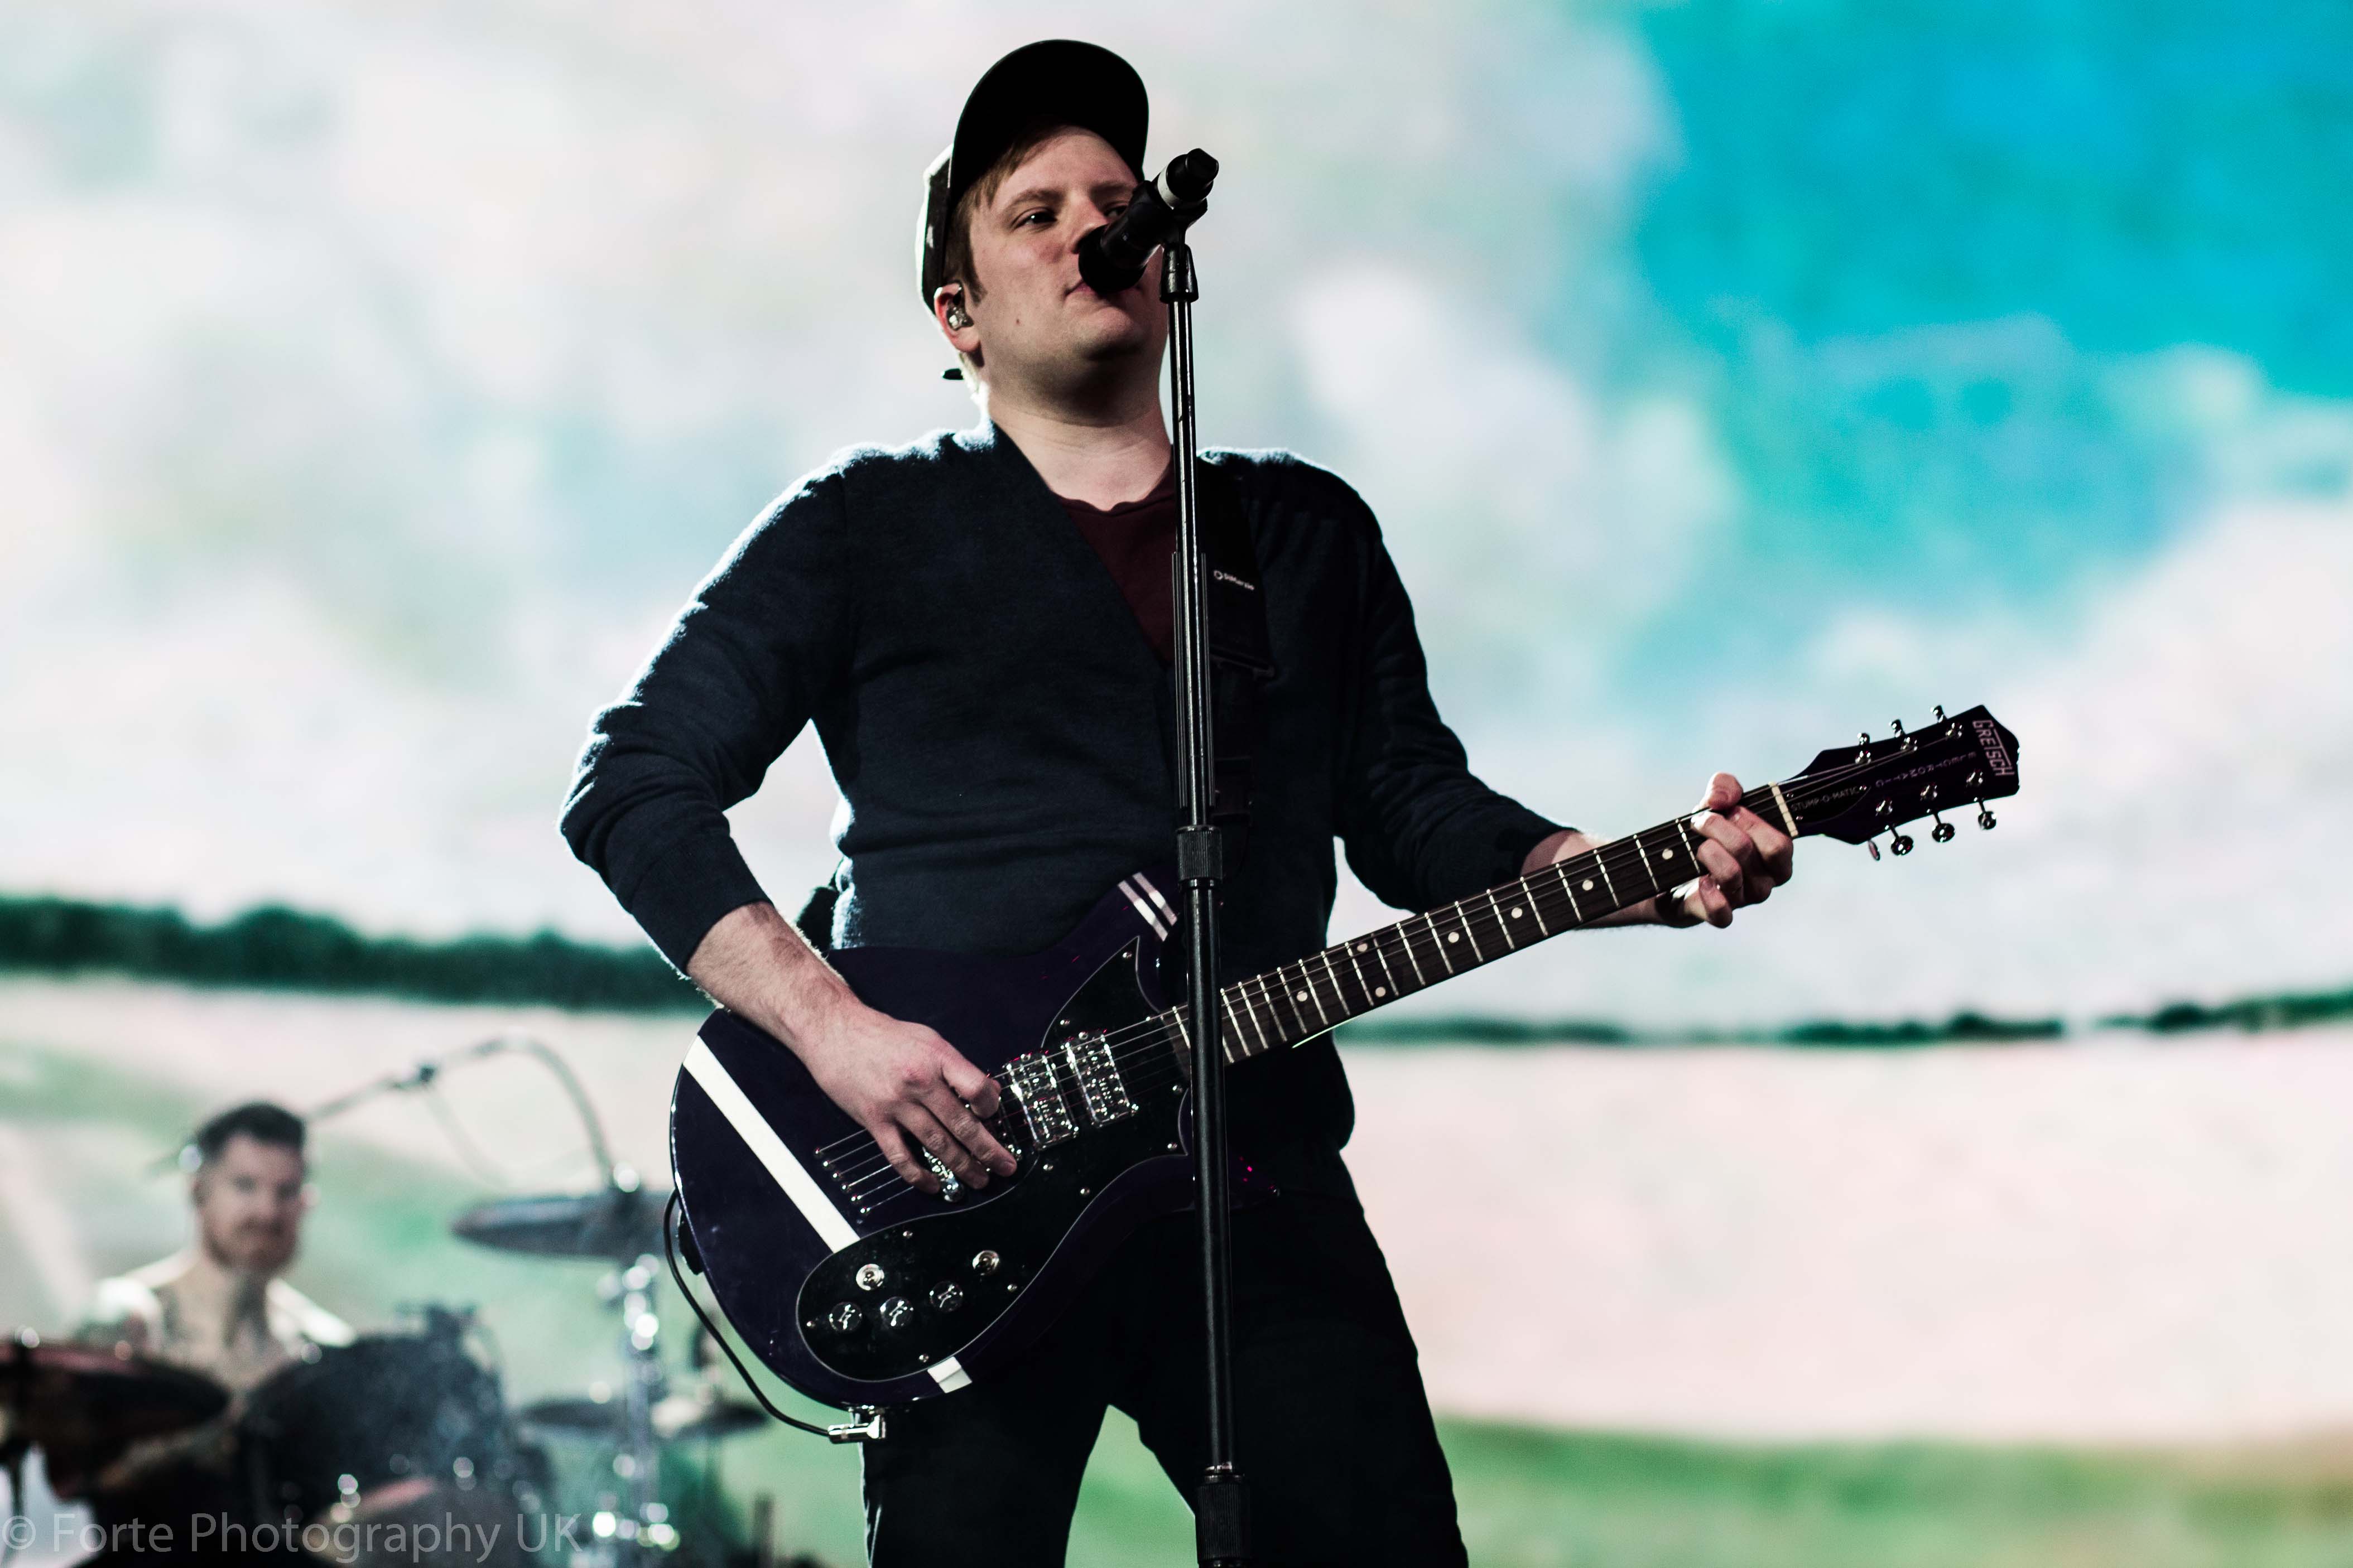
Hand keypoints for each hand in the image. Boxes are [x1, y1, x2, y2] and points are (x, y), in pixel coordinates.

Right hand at [795, 992, 1017, 1193]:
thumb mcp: (929, 1040)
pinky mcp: (874, 1121)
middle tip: (1006, 1167)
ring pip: (937, 1144)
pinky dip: (918, 1175)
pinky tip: (933, 1185)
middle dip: (989, 1150)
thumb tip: (988, 1092)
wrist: (836, 1032)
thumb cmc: (884, 1036)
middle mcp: (919, 1082)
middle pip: (962, 1123)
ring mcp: (896, 1104)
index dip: (991, 1106)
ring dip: (962, 1166)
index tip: (994, 1115)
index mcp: (937, 1058)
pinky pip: (900, 1156)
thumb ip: (958, 1067)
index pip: (976, 1088)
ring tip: (980, 1180)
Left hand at [1654, 772, 1794, 927]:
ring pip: (1731, 875)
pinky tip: (1699, 880)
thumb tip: (1720, 799)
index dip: (1751, 822)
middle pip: (1749, 852)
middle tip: (1702, 822)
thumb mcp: (1716, 802)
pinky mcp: (1718, 915)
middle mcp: (1765, 880)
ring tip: (1697, 846)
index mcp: (1775, 856)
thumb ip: (1724, 786)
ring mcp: (1743, 900)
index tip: (1729, 810)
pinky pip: (1722, 913)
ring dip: (1707, 851)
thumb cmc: (1708, 834)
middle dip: (1720, 829)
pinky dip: (1708, 894)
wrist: (1673, 867)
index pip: (1778, 844)